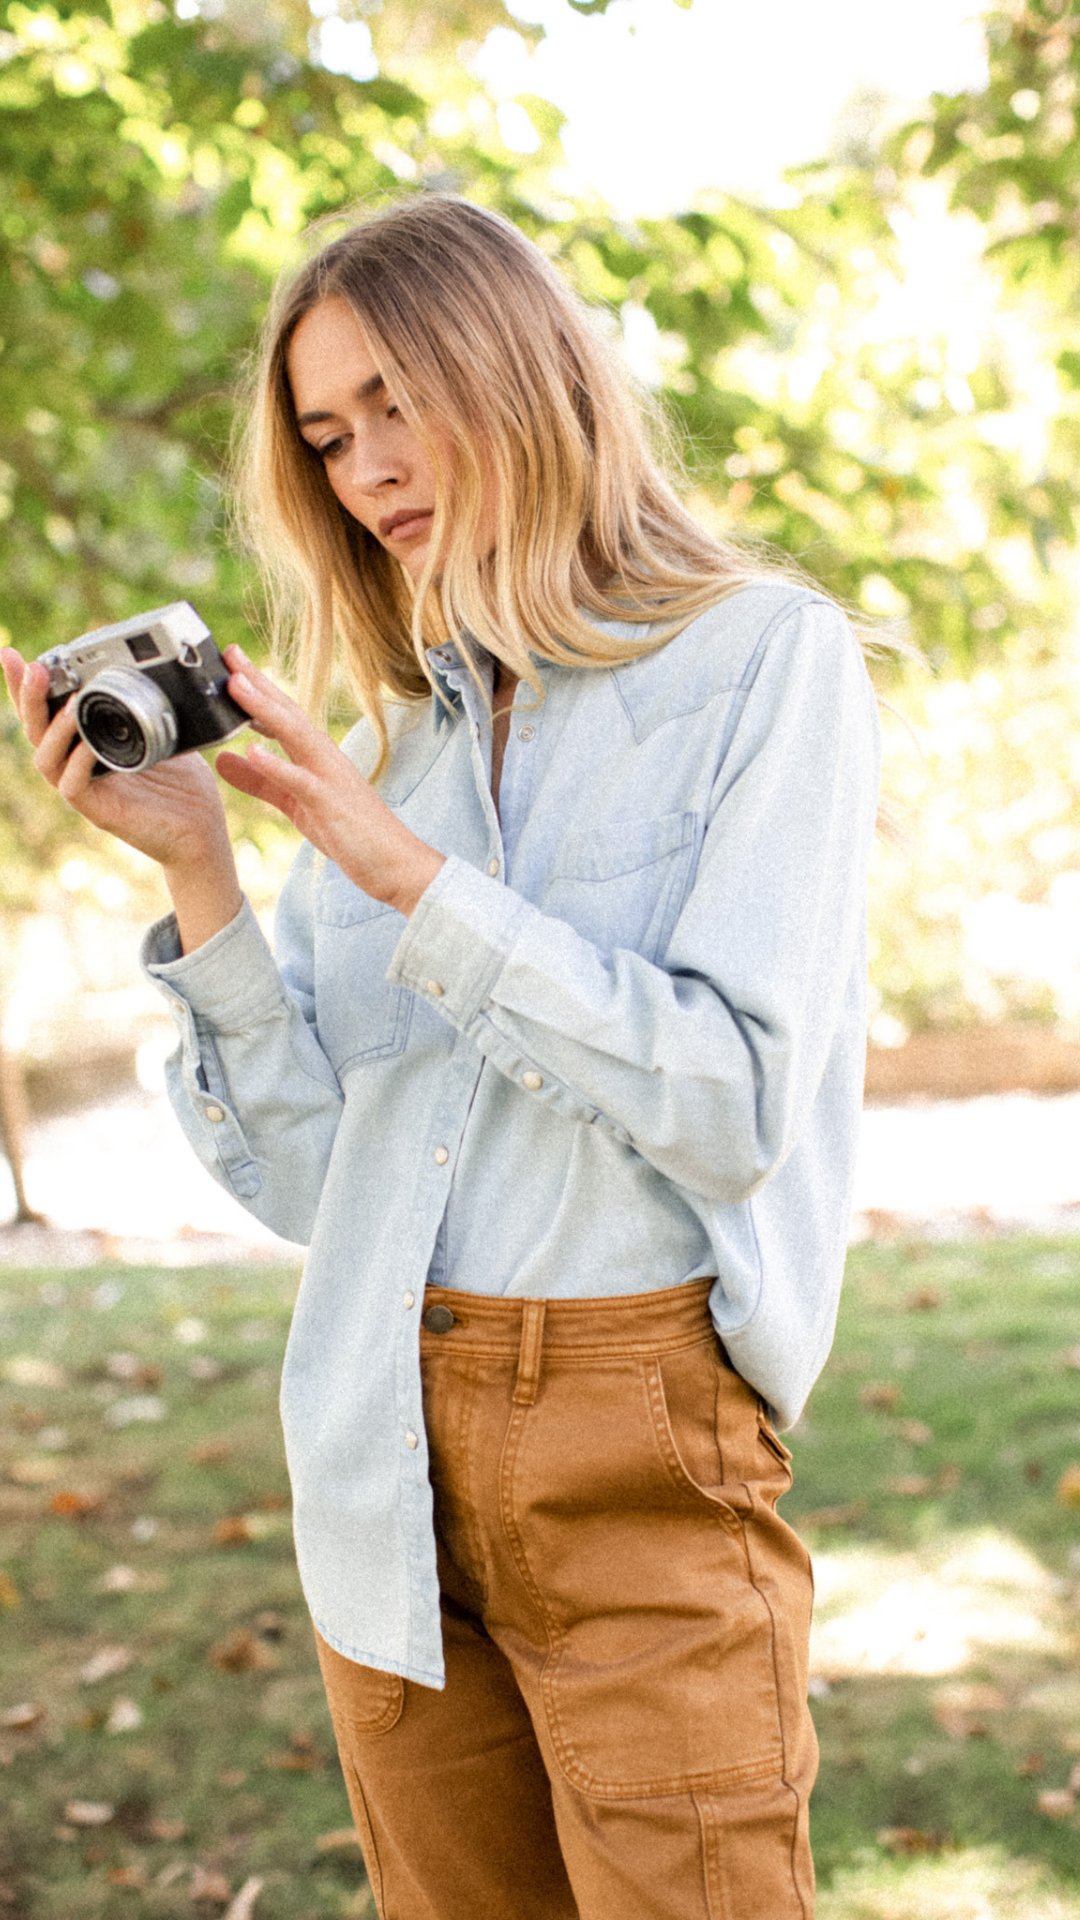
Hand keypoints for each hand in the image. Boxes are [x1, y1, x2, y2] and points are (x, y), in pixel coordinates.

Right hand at [1, 647, 241, 950]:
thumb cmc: (184, 788)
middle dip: (28, 697)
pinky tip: (88, 744)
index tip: (12, 655)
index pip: (46, 714)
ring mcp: (87, 791)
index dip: (25, 688)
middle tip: (33, 667)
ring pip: (46, 759)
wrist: (203, 833)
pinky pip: (73, 787)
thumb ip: (152, 709)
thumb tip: (150, 670)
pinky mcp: (100, 813)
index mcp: (87, 747)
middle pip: (35, 731)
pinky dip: (78, 763)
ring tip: (72, 701)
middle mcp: (78, 768)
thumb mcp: (168, 735)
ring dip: (55, 727)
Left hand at [215, 647, 444, 917]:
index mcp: (316, 758)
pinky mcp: (331, 804)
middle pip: (288, 713)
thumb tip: (224, 760)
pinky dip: (277, 764)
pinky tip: (252, 750)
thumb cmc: (352, 833)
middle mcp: (325, 759)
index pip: (283, 715)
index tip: (229, 661)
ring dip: (265, 708)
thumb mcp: (296, 806)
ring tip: (236, 685)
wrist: (397, 865)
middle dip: (258, 683)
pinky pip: (301, 781)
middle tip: (228, 653)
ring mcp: (330, 778)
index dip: (256, 688)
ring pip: (295, 735)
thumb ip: (261, 782)